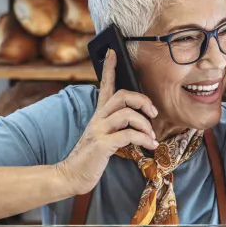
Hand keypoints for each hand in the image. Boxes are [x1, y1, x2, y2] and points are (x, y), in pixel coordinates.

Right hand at [56, 50, 158, 196]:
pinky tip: (150, 146)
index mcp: (100, 114)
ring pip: (127, 114)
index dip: (109, 68)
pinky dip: (143, 139)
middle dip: (142, 100)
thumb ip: (117, 124)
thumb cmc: (92, 155)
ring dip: (145, 124)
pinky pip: (128, 135)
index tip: (113, 51)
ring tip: (151, 136)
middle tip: (153, 112)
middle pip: (121, 95)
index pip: (105, 85)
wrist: (72, 175)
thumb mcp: (105, 134)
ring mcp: (99, 131)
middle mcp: (98, 118)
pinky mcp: (101, 145)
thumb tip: (139, 118)